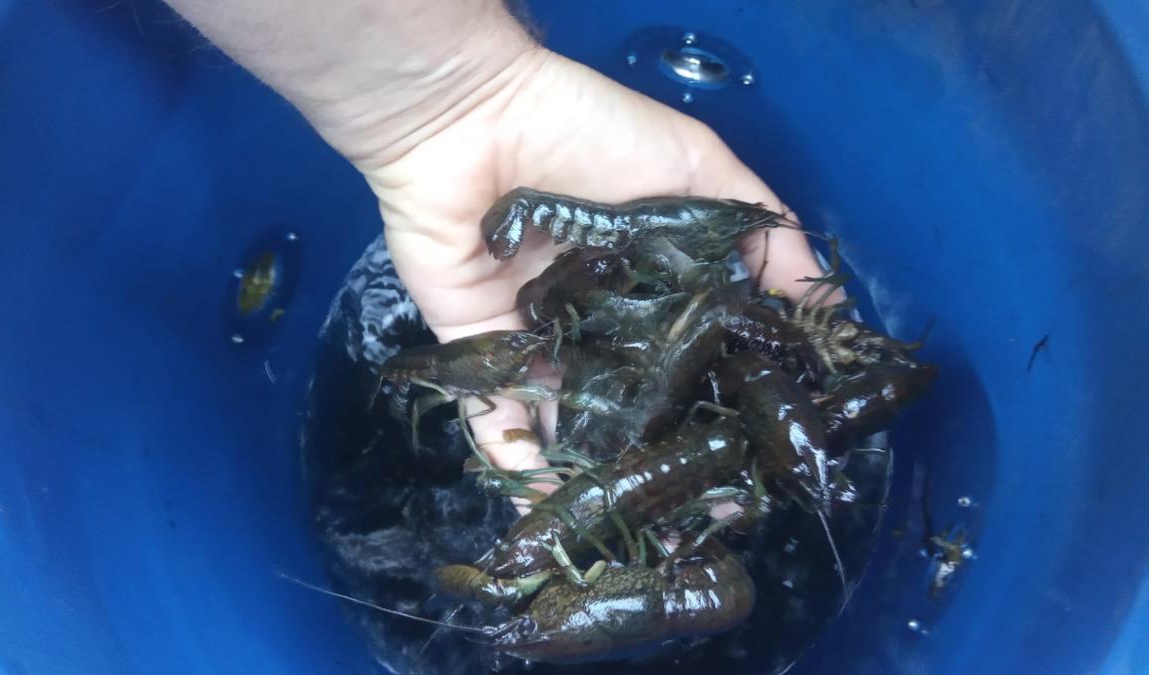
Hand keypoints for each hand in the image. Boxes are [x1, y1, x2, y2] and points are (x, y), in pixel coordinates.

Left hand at [362, 47, 832, 495]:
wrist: (474, 117)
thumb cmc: (591, 133)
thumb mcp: (699, 168)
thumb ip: (763, 231)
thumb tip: (826, 305)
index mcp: (653, 280)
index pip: (700, 355)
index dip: (730, 401)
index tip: (763, 452)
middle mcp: (601, 317)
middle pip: (638, 399)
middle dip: (668, 452)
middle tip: (703, 509)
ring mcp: (539, 337)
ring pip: (572, 420)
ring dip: (597, 471)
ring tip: (632, 522)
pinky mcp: (478, 347)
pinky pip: (495, 417)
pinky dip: (516, 460)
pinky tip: (547, 505)